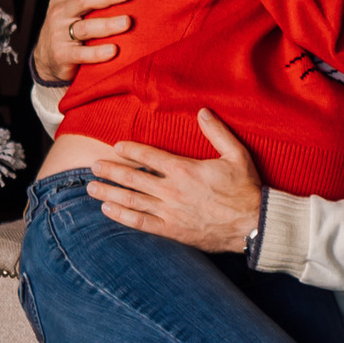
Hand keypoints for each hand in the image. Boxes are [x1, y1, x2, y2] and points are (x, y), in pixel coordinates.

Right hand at [35, 0, 129, 85]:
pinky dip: (97, 53)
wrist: (48, 57)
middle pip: (83, 0)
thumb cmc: (67, 18)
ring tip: (127, 21)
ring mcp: (60, 34)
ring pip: (85, 28)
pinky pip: (82, 55)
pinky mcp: (63, 55)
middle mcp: (60, 11)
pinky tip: (114, 50)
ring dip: (106, 25)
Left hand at [85, 114, 258, 251]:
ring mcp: (169, 212)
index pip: (149, 156)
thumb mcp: (236, 154)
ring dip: (109, 193)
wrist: (252, 224)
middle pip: (133, 178)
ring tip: (91, 188)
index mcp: (184, 169)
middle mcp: (172, 190)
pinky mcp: (172, 231)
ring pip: (131, 200)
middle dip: (110, 171)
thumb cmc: (245, 189)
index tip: (116, 146)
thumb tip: (203, 111)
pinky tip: (108, 211)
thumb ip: (217, 132)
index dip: (130, 150)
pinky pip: (141, 223)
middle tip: (93, 166)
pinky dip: (122, 216)